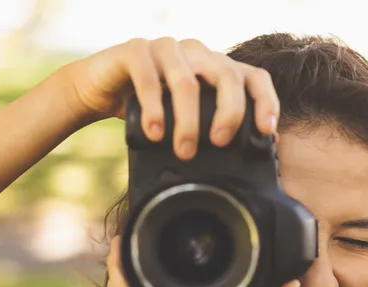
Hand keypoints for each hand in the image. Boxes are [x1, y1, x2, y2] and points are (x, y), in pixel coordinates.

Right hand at [60, 37, 279, 159]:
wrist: (100, 87)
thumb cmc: (147, 106)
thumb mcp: (183, 117)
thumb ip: (209, 126)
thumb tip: (243, 156)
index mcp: (214, 66)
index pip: (252, 77)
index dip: (265, 101)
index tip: (266, 131)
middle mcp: (195, 52)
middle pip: (226, 75)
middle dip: (229, 112)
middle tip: (219, 143)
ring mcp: (166, 48)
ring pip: (187, 81)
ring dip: (188, 120)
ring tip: (184, 150)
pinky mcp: (135, 50)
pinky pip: (148, 77)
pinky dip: (154, 108)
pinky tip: (155, 132)